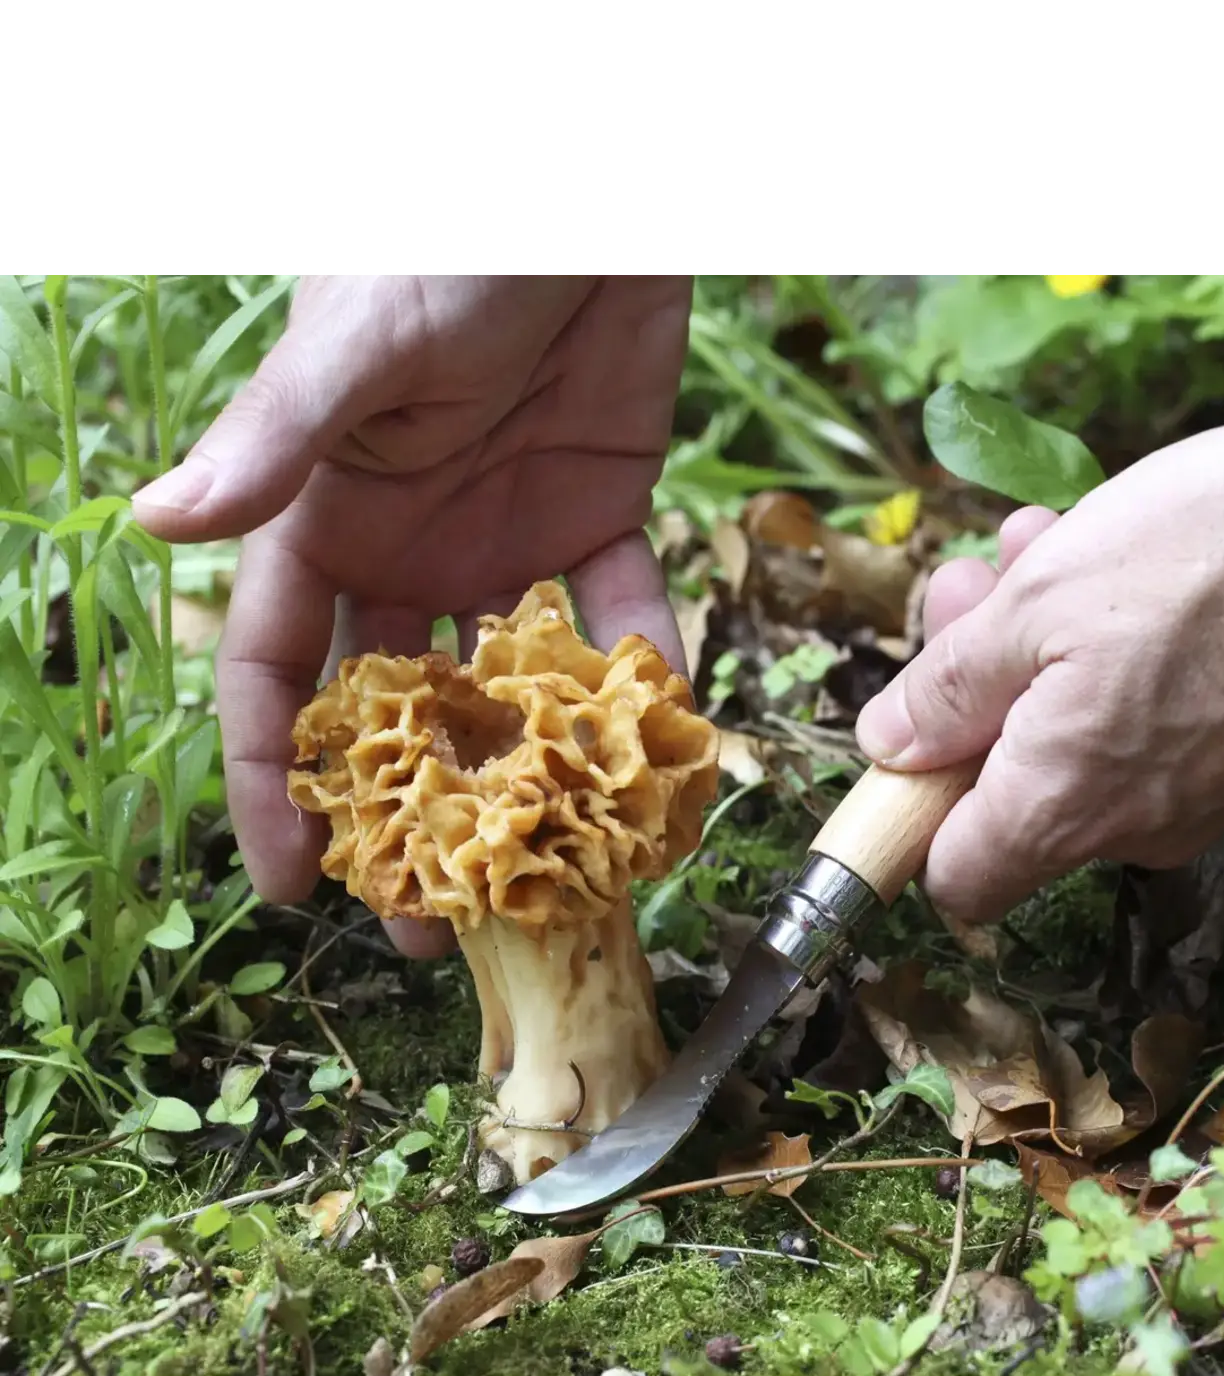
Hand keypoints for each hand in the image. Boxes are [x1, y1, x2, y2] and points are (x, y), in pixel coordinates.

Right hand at [132, 272, 694, 954]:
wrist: (581, 207)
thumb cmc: (440, 254)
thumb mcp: (355, 354)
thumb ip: (276, 444)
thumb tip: (159, 525)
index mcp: (327, 522)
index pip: (279, 673)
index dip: (274, 779)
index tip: (292, 882)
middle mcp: (410, 549)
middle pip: (399, 713)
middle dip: (410, 819)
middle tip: (433, 926)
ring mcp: (507, 541)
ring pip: (510, 686)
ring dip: (531, 776)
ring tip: (554, 873)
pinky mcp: (601, 514)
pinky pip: (622, 611)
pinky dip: (647, 671)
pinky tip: (670, 744)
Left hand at [859, 406, 1223, 923]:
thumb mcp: (1048, 596)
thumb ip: (955, 685)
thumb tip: (890, 747)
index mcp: (1063, 806)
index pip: (958, 881)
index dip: (915, 815)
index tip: (914, 730)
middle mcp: (1137, 830)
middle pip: (1016, 789)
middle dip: (978, 685)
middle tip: (984, 582)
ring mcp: (1210, 799)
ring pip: (1087, 738)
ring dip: (1049, 648)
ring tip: (1057, 544)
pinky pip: (1162, 724)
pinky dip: (1129, 656)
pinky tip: (1141, 568)